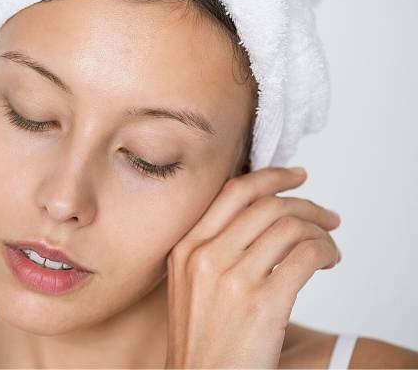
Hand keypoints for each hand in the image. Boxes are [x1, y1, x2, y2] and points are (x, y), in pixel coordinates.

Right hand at [164, 166, 341, 368]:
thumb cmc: (200, 339)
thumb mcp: (189, 284)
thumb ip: (214, 248)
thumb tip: (261, 215)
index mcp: (185, 248)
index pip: (234, 192)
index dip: (270, 177)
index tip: (294, 176)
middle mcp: (205, 256)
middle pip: (267, 205)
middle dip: (306, 203)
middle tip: (326, 215)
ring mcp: (233, 279)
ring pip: (291, 226)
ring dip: (321, 230)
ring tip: (329, 244)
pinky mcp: (263, 303)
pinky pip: (307, 255)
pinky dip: (327, 251)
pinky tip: (329, 262)